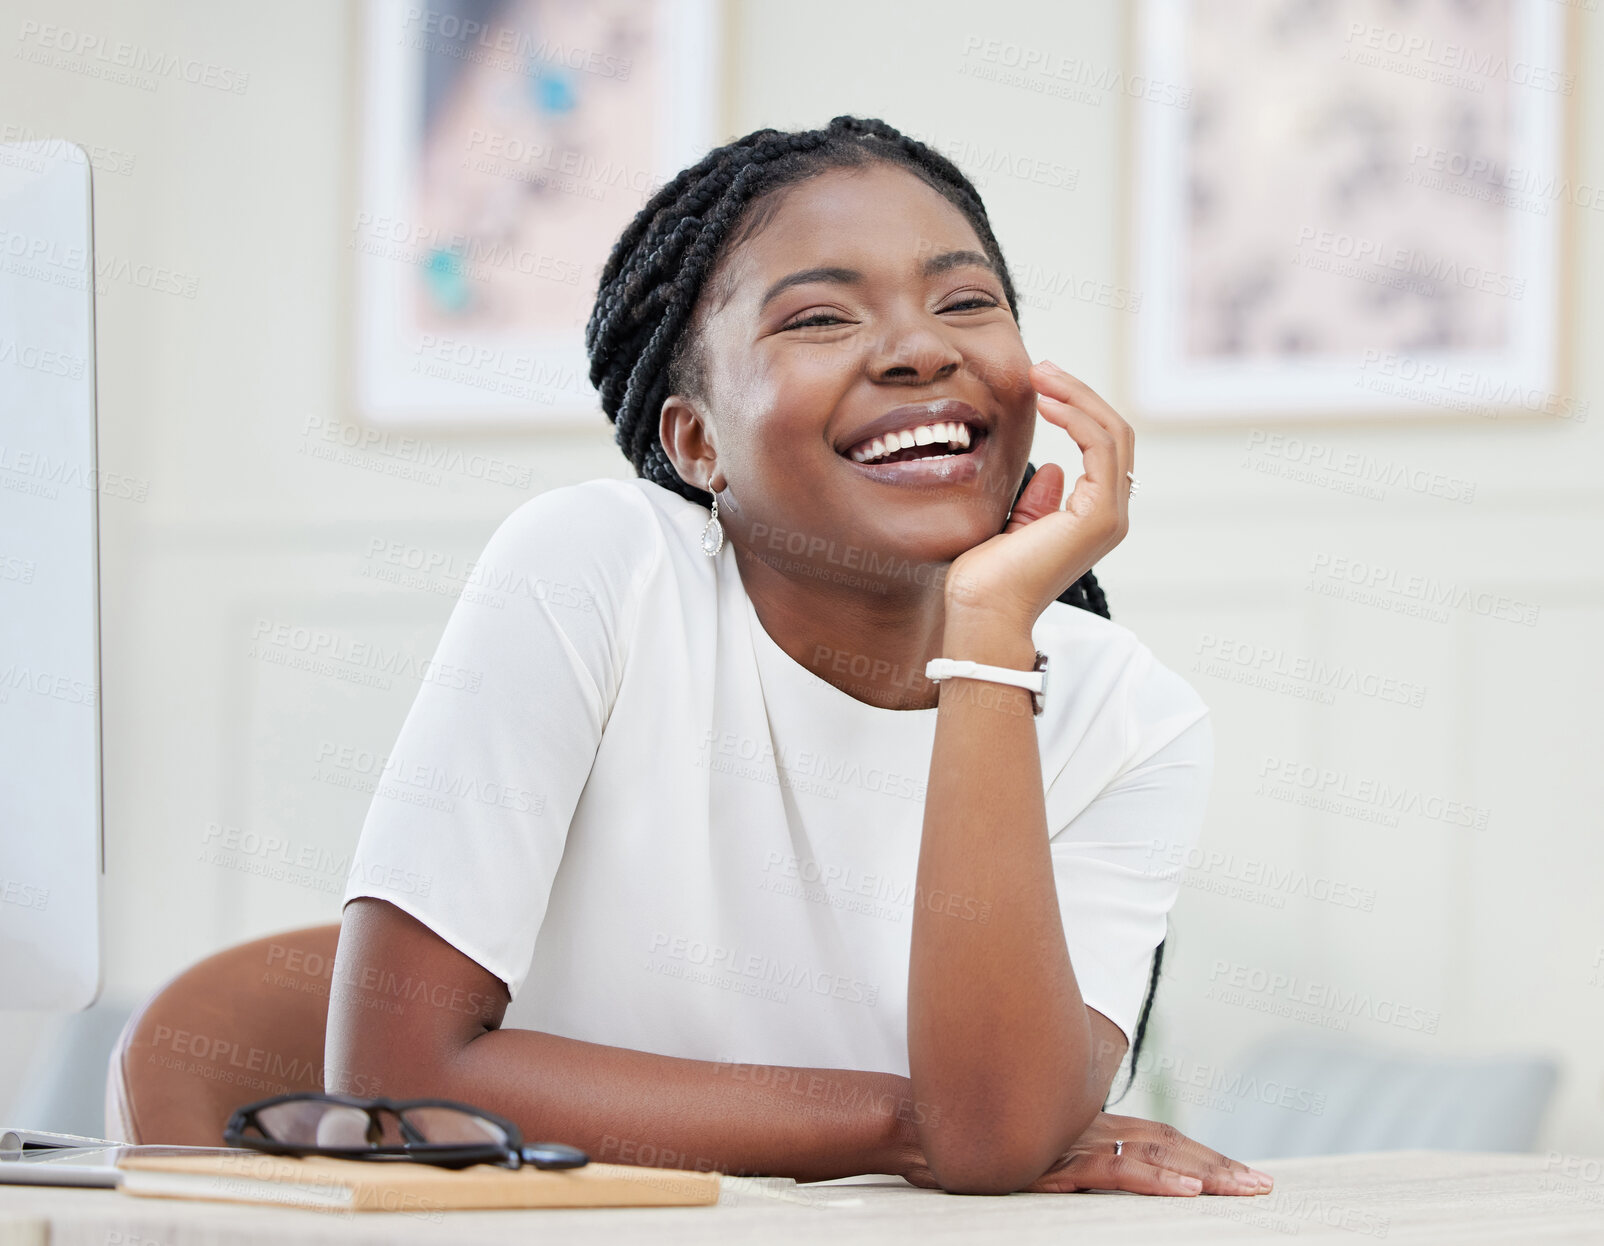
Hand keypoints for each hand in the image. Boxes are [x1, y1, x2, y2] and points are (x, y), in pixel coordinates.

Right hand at [895, 1111, 1271, 1195]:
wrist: (916, 1125)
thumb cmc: (962, 1142)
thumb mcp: (1020, 1153)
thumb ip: (1053, 1159)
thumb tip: (1071, 1171)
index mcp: (1082, 1126)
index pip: (1154, 1138)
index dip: (1199, 1152)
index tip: (1239, 1173)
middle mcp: (1085, 1128)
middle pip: (1166, 1142)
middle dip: (1219, 1164)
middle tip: (1266, 1185)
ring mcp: (1072, 1142)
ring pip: (1153, 1153)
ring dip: (1205, 1171)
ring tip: (1246, 1189)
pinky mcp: (1055, 1161)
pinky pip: (1115, 1171)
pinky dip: (1156, 1179)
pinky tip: (1187, 1191)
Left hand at [944, 362, 1133, 629]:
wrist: (982, 612)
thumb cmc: (987, 578)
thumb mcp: (1013, 525)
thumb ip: (1038, 501)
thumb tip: (1055, 469)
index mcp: (1093, 517)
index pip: (1101, 446)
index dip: (1075, 407)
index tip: (1038, 383)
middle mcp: (1111, 515)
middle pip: (1114, 432)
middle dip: (1078, 393)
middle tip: (1041, 366)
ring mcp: (1110, 516)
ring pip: (1113, 433)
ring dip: (1077, 395)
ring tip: (1041, 374)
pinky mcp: (1100, 516)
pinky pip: (1102, 448)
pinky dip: (1078, 417)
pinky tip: (1047, 401)